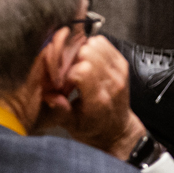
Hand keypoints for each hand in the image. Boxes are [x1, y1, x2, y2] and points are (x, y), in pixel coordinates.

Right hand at [45, 35, 143, 159]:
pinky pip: (104, 43)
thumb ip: (60, 111)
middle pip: (88, 53)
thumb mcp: (71, 126)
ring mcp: (119, 71)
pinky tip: (86, 61)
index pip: (82, 70)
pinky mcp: (122, 63)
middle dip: (71, 58)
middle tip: (67, 71)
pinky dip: (92, 47)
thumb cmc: (91, 127)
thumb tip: (51, 96)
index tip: (61, 81)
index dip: (66, 72)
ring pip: (96, 44)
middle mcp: (112, 83)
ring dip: (81, 51)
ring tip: (76, 65)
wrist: (116, 129)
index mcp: (98, 100)